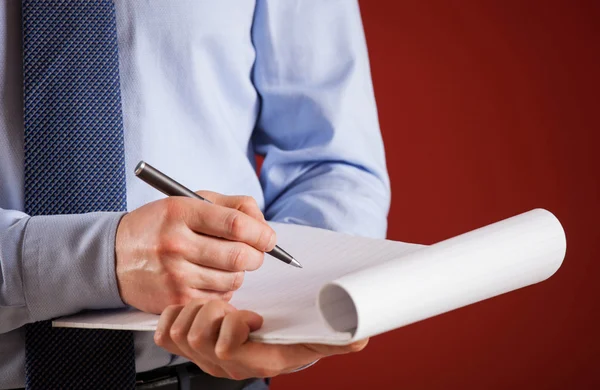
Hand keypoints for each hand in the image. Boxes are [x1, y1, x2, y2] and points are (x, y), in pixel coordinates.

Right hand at [115, 191, 275, 313]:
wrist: (115, 255)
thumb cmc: (160, 225)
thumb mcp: (189, 202)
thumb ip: (231, 206)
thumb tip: (263, 224)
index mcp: (181, 213)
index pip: (235, 224)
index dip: (261, 233)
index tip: (269, 238)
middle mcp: (176, 244)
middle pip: (239, 256)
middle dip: (256, 255)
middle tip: (254, 252)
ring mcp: (175, 275)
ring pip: (233, 280)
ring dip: (239, 273)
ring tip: (224, 263)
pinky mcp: (175, 300)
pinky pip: (219, 298)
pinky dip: (224, 289)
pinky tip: (209, 277)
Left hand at [154, 299, 368, 379]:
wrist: (265, 348)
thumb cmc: (286, 342)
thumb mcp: (312, 340)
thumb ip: (333, 340)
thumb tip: (359, 338)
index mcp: (252, 361)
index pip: (227, 346)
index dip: (235, 325)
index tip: (254, 315)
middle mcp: (223, 364)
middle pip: (198, 336)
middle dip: (214, 311)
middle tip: (231, 304)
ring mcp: (201, 357)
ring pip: (181, 332)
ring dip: (197, 310)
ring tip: (216, 304)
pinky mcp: (185, 346)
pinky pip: (165, 332)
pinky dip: (175, 315)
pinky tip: (195, 309)